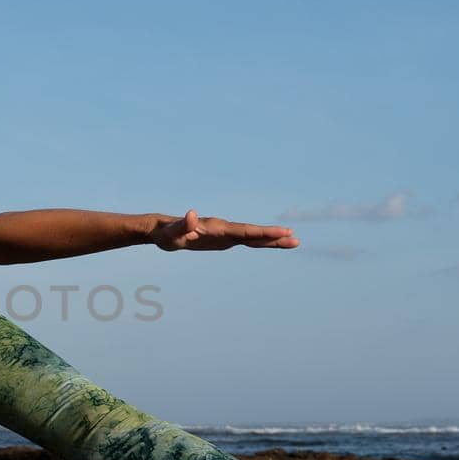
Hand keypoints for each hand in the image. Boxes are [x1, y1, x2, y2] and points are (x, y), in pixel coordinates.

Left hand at [152, 210, 298, 251]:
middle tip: (294, 239)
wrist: (163, 230)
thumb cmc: (167, 233)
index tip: (280, 233)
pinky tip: (271, 245)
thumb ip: (181, 224)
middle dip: (273, 237)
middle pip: (253, 233)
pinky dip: (260, 243)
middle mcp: (224, 228)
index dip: (262, 233)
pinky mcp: (224, 240)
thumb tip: (190, 214)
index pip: (243, 231)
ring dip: (272, 240)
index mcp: (216, 227)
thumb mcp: (171, 232)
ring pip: (253, 237)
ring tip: (293, 242)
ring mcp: (225, 234)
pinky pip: (246, 241)